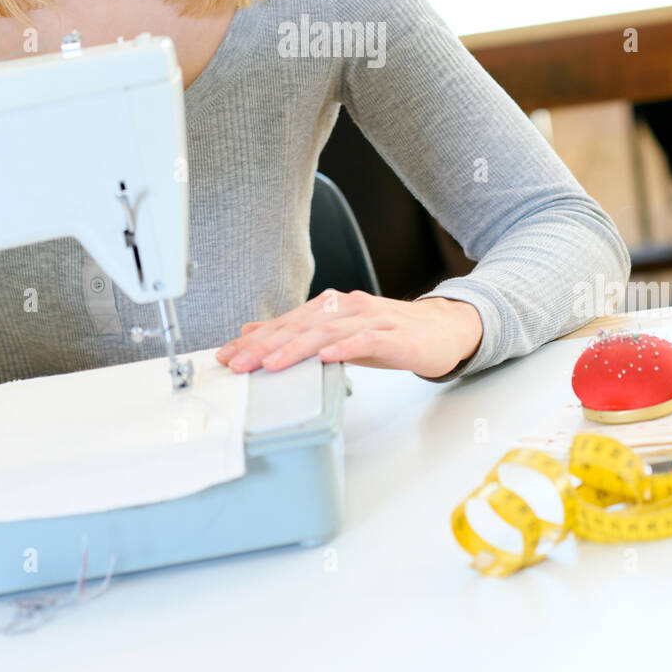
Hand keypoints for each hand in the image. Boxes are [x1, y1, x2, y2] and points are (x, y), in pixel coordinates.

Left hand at [215, 291, 482, 378]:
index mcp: (332, 307)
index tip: (227, 354)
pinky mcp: (392, 336)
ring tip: (272, 363)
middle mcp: (347, 308)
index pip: (286, 322)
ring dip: (296, 348)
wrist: (444, 329)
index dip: (255, 338)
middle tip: (238, 362)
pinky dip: (345, 349)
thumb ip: (301, 333)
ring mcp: (371, 320)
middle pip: (300, 325)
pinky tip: (327, 359)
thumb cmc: (390, 334)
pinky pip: (366, 341)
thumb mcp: (341, 332)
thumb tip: (256, 334)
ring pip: (327, 332)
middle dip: (266, 344)